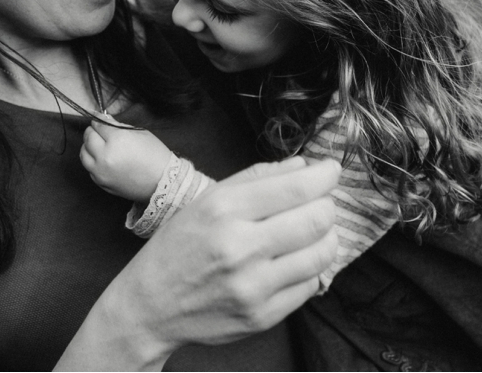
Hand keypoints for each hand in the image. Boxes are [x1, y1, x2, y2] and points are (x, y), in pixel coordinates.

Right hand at [56, 157, 340, 369]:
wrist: (150, 305)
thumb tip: (304, 166)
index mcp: (224, 209)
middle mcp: (240, 247)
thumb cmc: (178, 245)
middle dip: (327, 205)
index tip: (331, 170)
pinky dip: (310, 268)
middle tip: (320, 203)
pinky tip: (294, 260)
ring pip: (321, 254)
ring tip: (311, 231)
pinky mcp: (263, 316)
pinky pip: (310, 285)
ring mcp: (253, 286)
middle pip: (317, 219)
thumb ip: (257, 178)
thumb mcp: (207, 200)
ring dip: (326, 237)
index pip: (296, 188)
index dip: (325, 176)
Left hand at [80, 115, 175, 201]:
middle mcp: (105, 155)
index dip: (98, 120)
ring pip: (83, 154)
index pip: (98, 125)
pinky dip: (92, 161)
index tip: (97, 118)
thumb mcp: (140, 133)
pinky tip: (101, 159)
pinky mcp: (101, 183)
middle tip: (98, 130)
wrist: (162, 182)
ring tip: (97, 144)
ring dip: (88, 146)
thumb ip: (119, 126)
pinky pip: (89, 168)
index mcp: (117, 139)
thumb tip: (103, 119)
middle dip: (92, 131)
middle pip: (88, 138)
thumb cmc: (155, 155)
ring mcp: (101, 171)